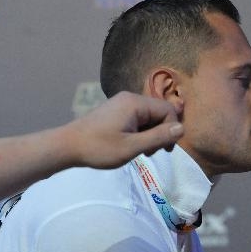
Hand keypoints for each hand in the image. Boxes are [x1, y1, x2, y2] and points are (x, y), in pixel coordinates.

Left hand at [61, 91, 182, 168]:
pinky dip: (141, 132)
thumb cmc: (99, 148)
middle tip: (152, 153)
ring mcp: (122, 103)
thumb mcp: (132, 146)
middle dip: (161, 133)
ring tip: (142, 151)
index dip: (172, 130)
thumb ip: (158, 137)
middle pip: (159, 112)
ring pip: (149, 117)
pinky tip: (133, 145)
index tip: (165, 150)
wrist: (68, 146)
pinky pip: (138, 119)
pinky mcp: (116, 111)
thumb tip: (182, 129)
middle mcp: (130, 98)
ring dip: (151, 134)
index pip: (167, 110)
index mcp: (135, 103)